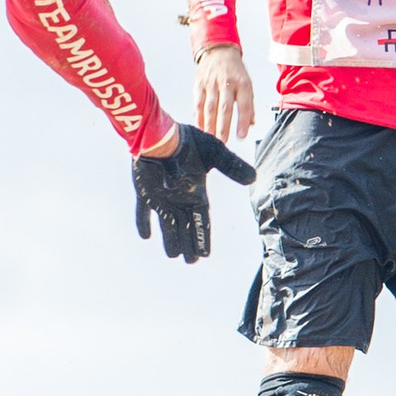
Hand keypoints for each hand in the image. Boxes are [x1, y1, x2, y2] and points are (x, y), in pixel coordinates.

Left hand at [132, 120, 257, 263]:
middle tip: (191, 262)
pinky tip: (146, 235)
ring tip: (173, 255)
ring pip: (167, 224)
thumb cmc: (189, 142)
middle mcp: (179, 199)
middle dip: (189, 244)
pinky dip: (143, 222)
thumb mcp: (215, 153)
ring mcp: (161, 196)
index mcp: (196, 193)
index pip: (201, 221)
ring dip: (170, 239)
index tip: (204, 255)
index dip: (203, 237)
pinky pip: (142, 210)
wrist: (162, 133)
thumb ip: (231, 167)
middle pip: (186, 227)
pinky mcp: (144, 191)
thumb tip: (253, 178)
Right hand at [194, 43, 259, 142]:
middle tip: (223, 142)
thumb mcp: (246, 84)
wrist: (218, 51)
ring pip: (210, 107)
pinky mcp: (199, 84)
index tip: (241, 136)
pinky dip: (198, 117)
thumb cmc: (235, 72)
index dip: (242, 121)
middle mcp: (227, 82)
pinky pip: (198, 103)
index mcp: (242, 83)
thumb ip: (248, 104)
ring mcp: (211, 83)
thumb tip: (250, 124)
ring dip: (210, 125)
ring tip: (211, 139)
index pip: (244, 104)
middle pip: (225, 107)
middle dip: (224, 126)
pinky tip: (200, 128)